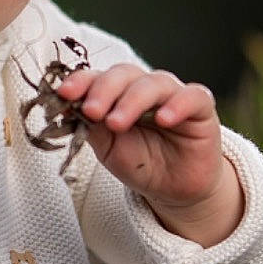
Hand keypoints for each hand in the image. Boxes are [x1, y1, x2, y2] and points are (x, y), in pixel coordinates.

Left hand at [54, 62, 244, 247]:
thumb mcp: (109, 150)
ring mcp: (172, 94)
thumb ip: (91, 128)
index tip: (63, 94)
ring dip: (132, 100)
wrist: (175, 189)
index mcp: (117, 93)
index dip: (81, 82)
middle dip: (104, 90)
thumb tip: (65, 107)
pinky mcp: (200, 106)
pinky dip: (177, 105)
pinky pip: (192, 96)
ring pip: (153, 83)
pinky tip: (163, 119)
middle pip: (123, 74)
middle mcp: (144, 87)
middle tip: (91, 111)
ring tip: (116, 123)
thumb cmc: (141, 164)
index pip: (97, 77)